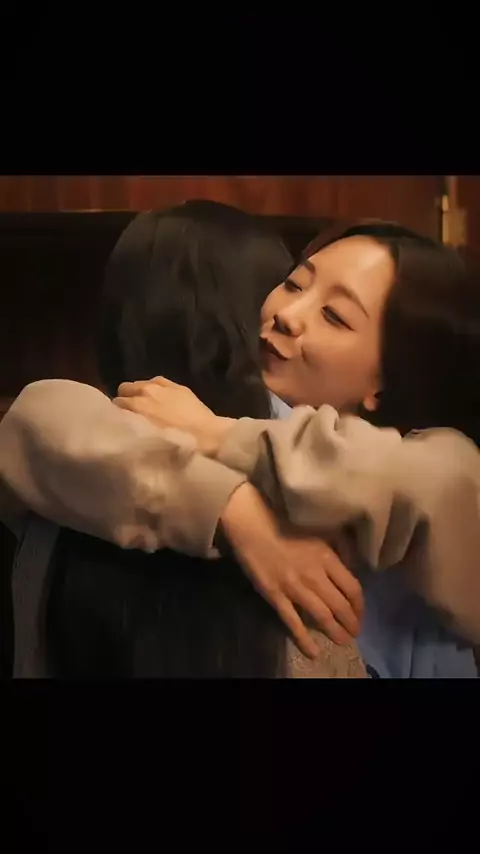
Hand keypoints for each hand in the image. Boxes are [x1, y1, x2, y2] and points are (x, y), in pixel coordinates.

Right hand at [113, 377, 232, 455]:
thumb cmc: (177, 443)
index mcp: (137, 406)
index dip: (117, 412)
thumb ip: (134, 428)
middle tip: (133, 413)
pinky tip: (160, 397)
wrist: (209, 436)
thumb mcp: (149, 439)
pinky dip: (154, 387)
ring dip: (139, 392)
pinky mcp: (177, 385)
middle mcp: (146, 391)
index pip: (116, 403)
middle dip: (126, 399)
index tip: (121, 421)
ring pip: (140, 383)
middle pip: (124, 388)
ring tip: (147, 405)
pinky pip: (156, 380)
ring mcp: (162, 385)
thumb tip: (125, 425)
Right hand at [220, 483, 363, 658]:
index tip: (360, 613)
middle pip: (341, 606)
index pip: (353, 588)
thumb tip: (352, 564)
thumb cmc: (286, 522)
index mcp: (327, 557)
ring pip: (322, 616)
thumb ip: (339, 546)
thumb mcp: (320, 529)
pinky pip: (292, 622)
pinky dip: (304, 639)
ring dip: (335, 632)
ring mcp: (294, 587)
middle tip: (355, 632)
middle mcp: (314, 575)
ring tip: (342, 641)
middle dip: (351, 623)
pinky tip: (313, 652)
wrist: (251, 523)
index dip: (360, 605)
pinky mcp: (274, 595)